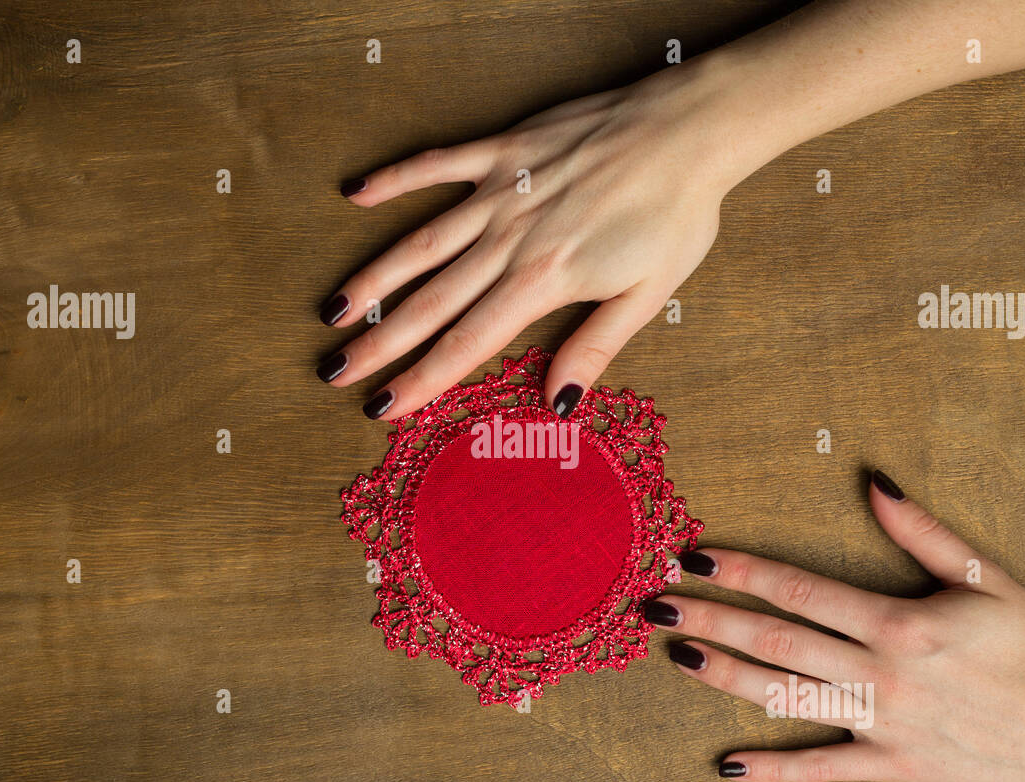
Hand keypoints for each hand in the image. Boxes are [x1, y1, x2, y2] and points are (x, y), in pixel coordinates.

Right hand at [317, 59, 753, 419]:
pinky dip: (396, 179)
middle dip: (379, 343)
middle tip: (333, 372)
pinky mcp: (504, 150)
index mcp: (545, 280)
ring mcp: (502, 191)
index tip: (382, 407)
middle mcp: (511, 239)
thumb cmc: (678, 215)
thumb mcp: (648, 295)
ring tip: (333, 312)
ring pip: (421, 243)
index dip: (422, 379)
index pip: (469, 343)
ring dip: (373, 280)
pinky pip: (437, 165)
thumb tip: (558, 403)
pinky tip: (356, 196)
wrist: (691, 130)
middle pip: (431, 302)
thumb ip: (594, 348)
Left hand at [645, 470, 1024, 781]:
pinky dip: (775, 771)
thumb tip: (874, 482)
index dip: (742, 570)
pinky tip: (729, 766)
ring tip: (676, 658)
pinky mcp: (892, 765)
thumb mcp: (986, 579)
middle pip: (776, 642)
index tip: (695, 554)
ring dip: (725, 678)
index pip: (800, 590)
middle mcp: (879, 674)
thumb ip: (922, 533)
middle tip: (656, 606)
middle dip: (711, 620)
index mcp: (898, 623)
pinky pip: (823, 771)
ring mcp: (881, 724)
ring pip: (785, 700)